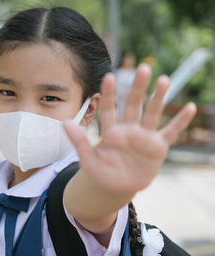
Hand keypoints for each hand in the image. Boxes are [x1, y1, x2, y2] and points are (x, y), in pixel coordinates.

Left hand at [64, 64, 195, 198]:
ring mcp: (143, 137)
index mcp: (110, 132)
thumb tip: (64, 123)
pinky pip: (170, 132)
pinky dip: (180, 122)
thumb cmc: (100, 172)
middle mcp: (128, 130)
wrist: (115, 188)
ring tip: (163, 79)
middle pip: (133, 105)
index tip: (108, 76)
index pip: (109, 109)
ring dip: (158, 97)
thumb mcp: (87, 160)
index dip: (108, 94)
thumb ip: (78, 141)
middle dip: (137, 87)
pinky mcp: (157, 147)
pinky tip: (190, 108)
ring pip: (152, 113)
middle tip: (143, 68)